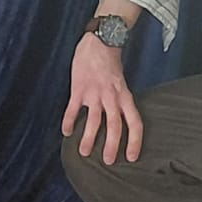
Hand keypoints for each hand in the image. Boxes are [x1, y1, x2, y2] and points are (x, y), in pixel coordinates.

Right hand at [62, 34, 143, 164]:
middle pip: (115, 127)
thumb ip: (119, 100)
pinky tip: (66, 131)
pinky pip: (73, 109)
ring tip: (83, 152)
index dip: (134, 142)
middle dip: (111, 146)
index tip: (131, 157)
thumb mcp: (121, 83)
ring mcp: (95, 94)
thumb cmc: (110, 62)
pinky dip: (69, 121)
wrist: (100, 41)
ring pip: (94, 122)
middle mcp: (112, 98)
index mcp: (125, 96)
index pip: (135, 124)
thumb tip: (118, 120)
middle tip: (107, 161)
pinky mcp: (79, 89)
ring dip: (88, 139)